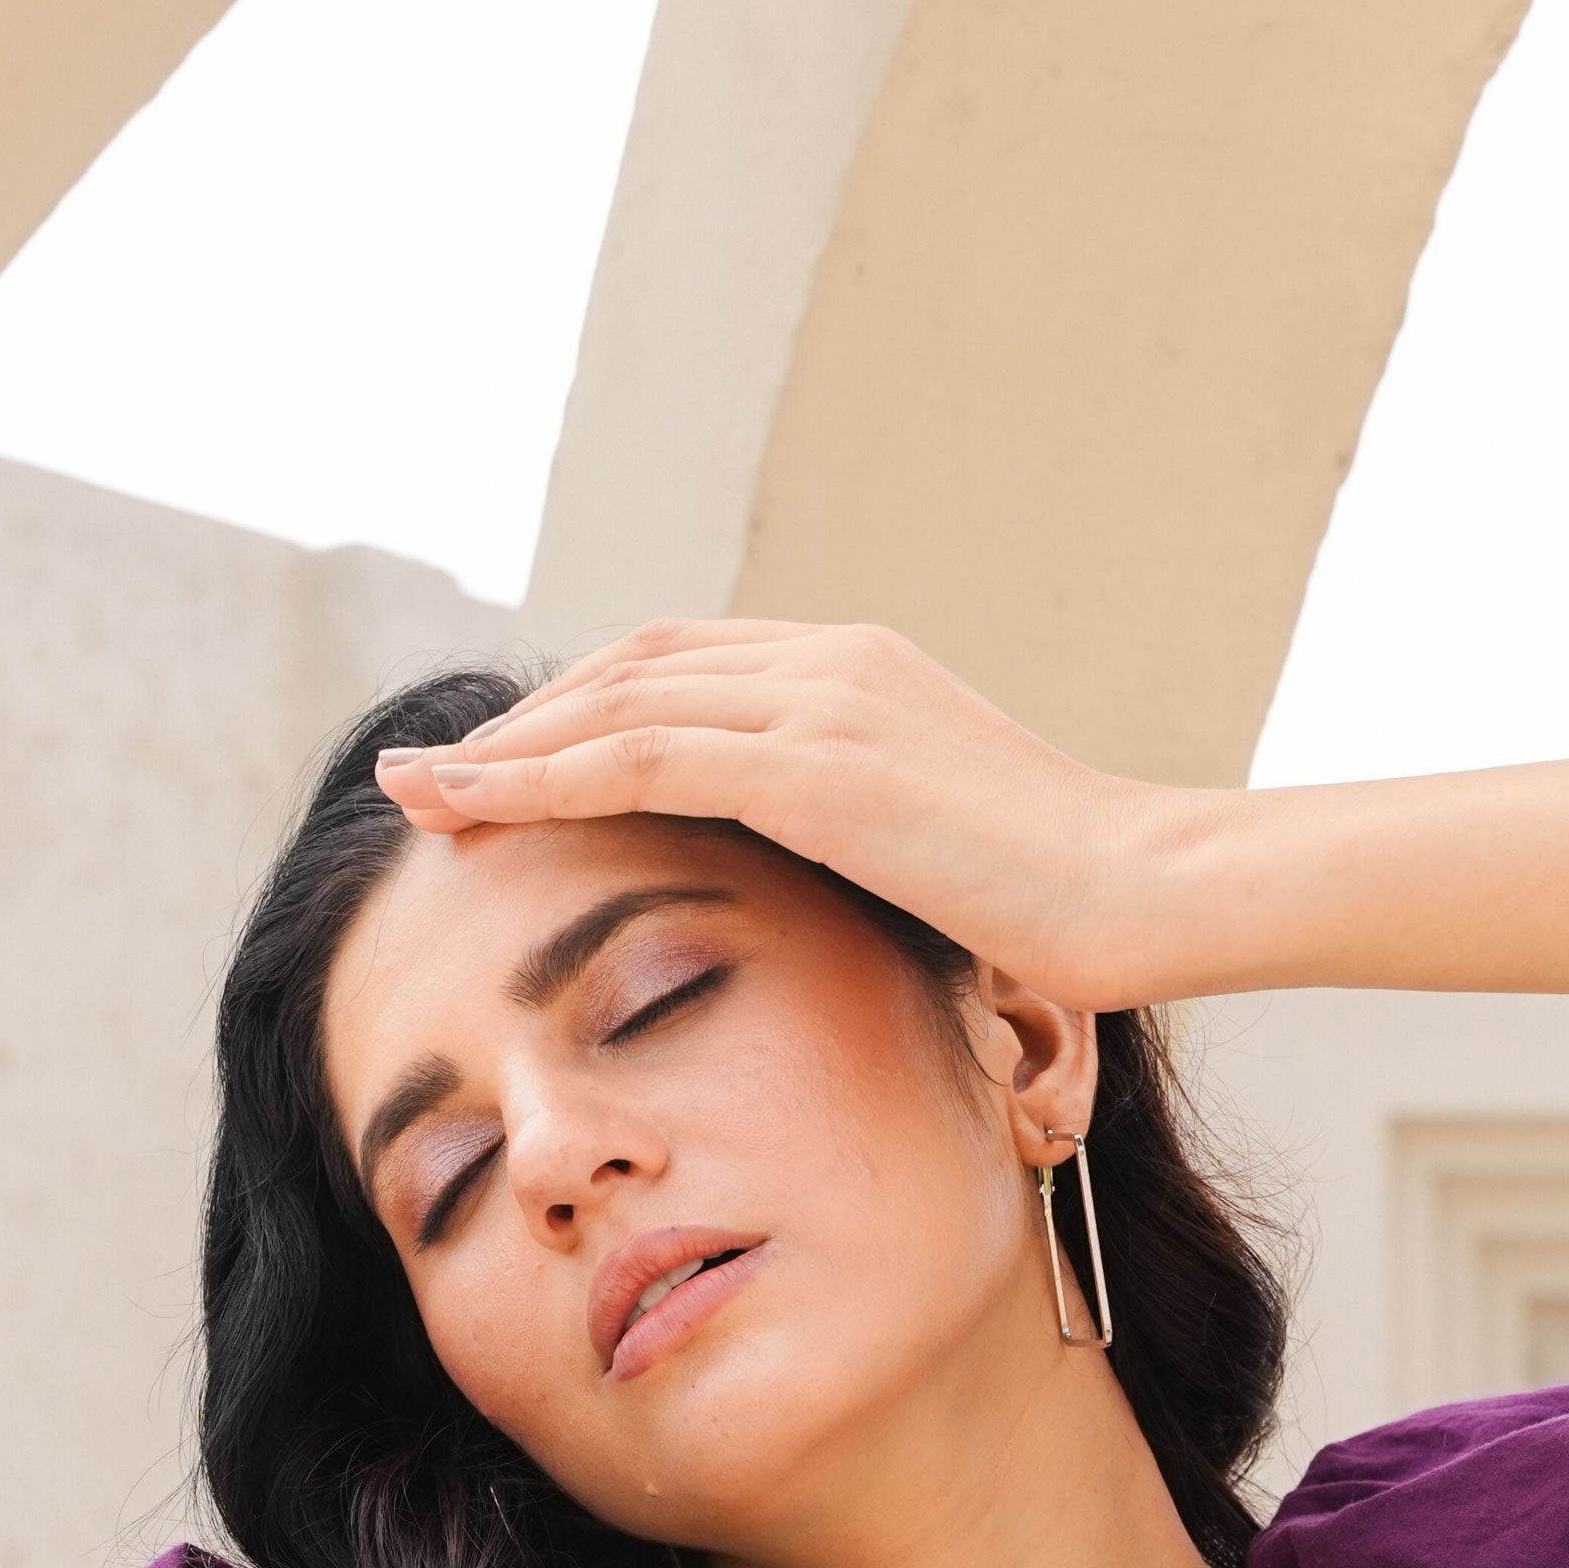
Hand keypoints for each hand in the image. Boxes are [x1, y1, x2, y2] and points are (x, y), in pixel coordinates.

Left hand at [376, 620, 1203, 1004]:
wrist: (1150, 891)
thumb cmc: (1068, 905)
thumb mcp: (943, 853)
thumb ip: (867, 839)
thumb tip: (822, 895)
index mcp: (860, 673)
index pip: (685, 667)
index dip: (584, 710)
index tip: (509, 766)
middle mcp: (831, 662)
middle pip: (631, 668)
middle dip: (524, 722)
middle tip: (431, 779)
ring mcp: (823, 702)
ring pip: (617, 704)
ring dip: (504, 750)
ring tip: (418, 794)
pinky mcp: (815, 763)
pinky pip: (640, 756)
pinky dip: (541, 775)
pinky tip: (473, 805)